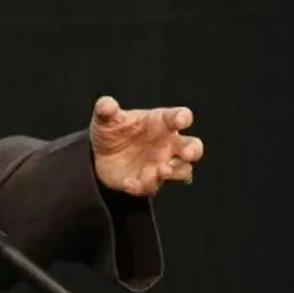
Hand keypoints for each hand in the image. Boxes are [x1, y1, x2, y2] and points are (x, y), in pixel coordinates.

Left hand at [90, 95, 204, 196]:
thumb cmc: (113, 130)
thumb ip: (106, 109)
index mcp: (161, 122)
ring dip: (175, 172)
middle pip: (192, 147)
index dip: (182, 117)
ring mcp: (162, 164)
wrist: (101, 155)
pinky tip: (129, 183)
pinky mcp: (149, 182)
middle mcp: (169, 144)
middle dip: (192, 150)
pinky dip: (141, 186)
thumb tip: (106, 104)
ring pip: (182, 171)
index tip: (181, 119)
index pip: (178, 117)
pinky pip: (151, 187)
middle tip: (187, 153)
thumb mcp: (105, 119)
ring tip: (161, 170)